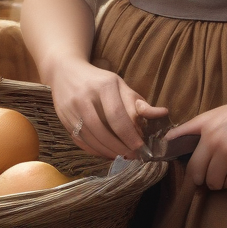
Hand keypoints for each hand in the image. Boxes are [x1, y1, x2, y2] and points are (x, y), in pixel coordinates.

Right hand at [47, 56, 167, 159]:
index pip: (117, 115)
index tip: (140, 147)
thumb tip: (163, 113)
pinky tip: (106, 152)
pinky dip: (94, 150)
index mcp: (104, 85)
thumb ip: (138, 102)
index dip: (129, 134)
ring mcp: (70, 109)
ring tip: (122, 156)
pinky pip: (80, 141)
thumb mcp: (120, 85)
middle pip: (102, 130)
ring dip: (107, 151)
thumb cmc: (99, 80)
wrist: (65, 71)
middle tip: (132, 155)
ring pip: (90, 138)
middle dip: (119, 147)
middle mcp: (84, 96)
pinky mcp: (63, 120)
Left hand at [166, 85, 226, 189]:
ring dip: (219, 182)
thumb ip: (214, 128)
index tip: (167, 160)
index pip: (176, 137)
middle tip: (208, 180)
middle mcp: (212, 134)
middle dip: (201, 179)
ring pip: (213, 179)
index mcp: (207, 120)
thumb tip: (202, 149)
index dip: (169, 151)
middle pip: (194, 169)